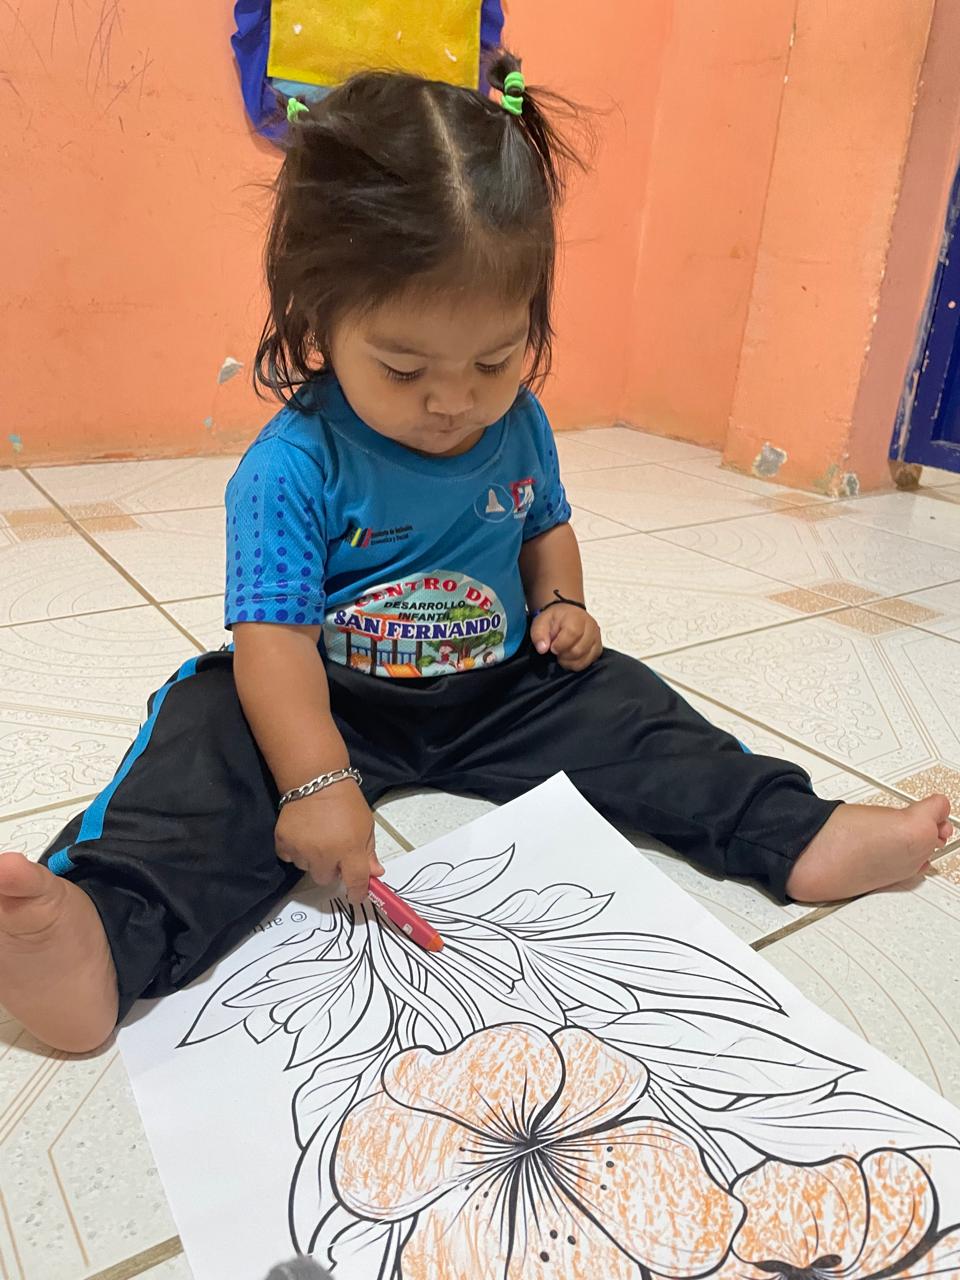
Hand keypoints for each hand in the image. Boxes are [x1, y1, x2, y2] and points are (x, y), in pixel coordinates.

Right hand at [274, 782, 383, 903]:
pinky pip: (289, 858)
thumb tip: (375, 874)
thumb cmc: (346, 802)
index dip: (358, 892)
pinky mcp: (283, 843)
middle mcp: (324, 854)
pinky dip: (295, 851)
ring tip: (316, 838)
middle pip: (326, 879)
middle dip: (331, 869)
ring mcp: (301, 850)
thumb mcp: (366, 825)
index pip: (356, 882)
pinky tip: (302, 835)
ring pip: (306, 869)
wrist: (316, 780)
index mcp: (349, 849)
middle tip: (333, 851)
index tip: (356, 895)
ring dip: (312, 859)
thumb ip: (369, 852)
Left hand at [530, 604, 602, 671]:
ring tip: (563, 654)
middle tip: (556, 651)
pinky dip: (577, 664)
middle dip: (563, 655)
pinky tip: (570, 657)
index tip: (552, 647)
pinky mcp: (598, 648)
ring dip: (570, 662)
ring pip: (584, 659)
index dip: (560, 645)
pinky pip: (589, 662)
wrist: (569, 614)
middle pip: (578, 650)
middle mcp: (591, 628)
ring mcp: (596, 639)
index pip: (572, 634)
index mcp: (577, 618)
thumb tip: (542, 649)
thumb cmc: (555, 619)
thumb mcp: (541, 622)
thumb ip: (539, 634)